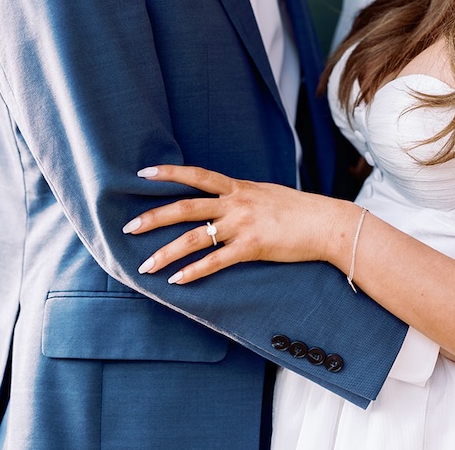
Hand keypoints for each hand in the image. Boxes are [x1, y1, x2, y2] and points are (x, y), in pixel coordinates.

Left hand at [123, 163, 348, 283]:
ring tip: (145, 266)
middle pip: (186, 207)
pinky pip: (216, 261)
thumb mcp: (266, 193)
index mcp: (238, 188)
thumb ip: (242, 196)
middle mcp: (236, 203)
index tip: (143, 173)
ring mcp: (243, 225)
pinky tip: (177, 281)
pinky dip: (194, 272)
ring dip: (167, 253)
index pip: (197, 176)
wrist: (325, 222)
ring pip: (195, 238)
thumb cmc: (297, 210)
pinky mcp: (252, 247)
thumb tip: (224, 198)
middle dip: (155, 217)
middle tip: (129, 227)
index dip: (169, 173)